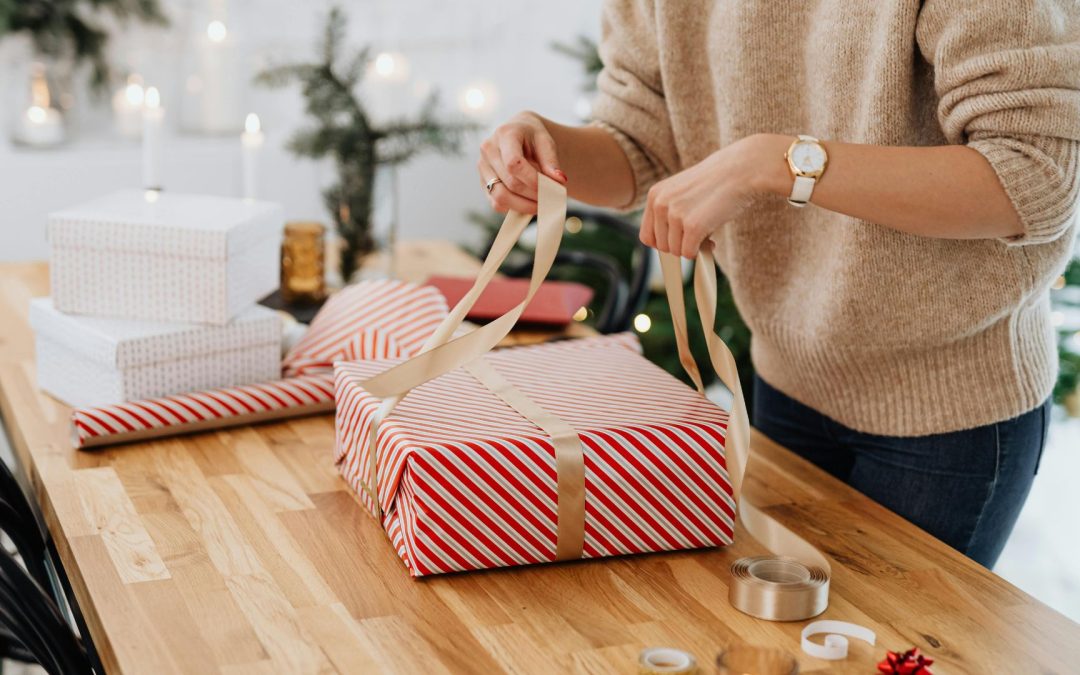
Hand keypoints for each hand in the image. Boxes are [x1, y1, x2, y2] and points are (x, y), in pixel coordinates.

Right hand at [478, 111, 567, 213]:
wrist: (517, 133)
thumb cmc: (532, 137)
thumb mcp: (546, 141)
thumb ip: (551, 161)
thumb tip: (560, 180)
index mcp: (504, 134)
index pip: (514, 163)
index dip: (533, 180)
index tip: (550, 188)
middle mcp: (488, 150)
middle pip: (510, 183)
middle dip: (533, 195)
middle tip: (551, 199)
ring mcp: (483, 167)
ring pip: (500, 197)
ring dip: (524, 206)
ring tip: (541, 204)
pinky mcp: (483, 182)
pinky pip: (496, 203)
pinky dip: (514, 208)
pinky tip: (528, 203)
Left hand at [641, 134, 783, 257]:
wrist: (742, 169)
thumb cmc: (717, 181)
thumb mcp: (683, 192)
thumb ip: (671, 213)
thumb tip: (670, 245)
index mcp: (655, 195)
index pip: (647, 236)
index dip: (664, 243)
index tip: (679, 241)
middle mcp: (660, 204)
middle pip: (662, 246)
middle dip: (680, 246)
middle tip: (698, 237)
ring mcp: (675, 215)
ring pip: (676, 252)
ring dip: (692, 248)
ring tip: (706, 235)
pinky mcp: (693, 226)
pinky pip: (689, 253)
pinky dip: (701, 252)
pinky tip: (712, 240)